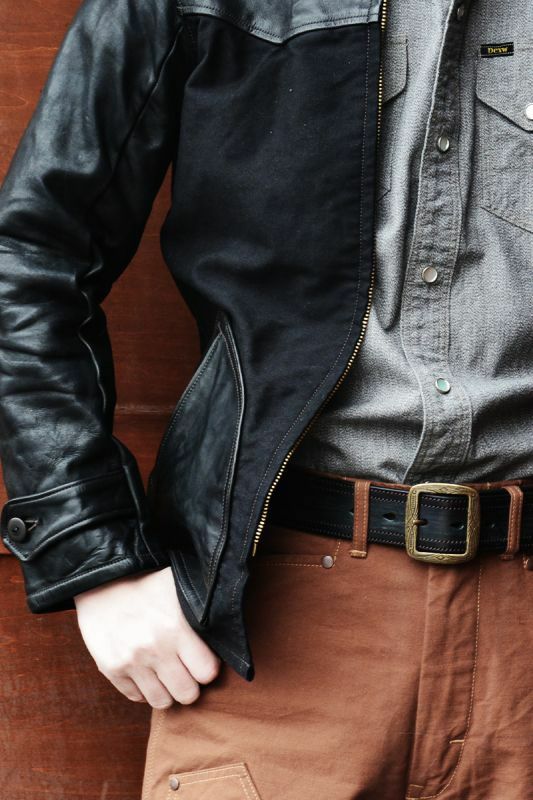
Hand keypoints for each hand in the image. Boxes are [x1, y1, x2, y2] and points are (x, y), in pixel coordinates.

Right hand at [73, 565, 220, 707]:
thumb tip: (226, 632)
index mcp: (177, 627)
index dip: (207, 668)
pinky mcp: (111, 669)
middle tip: (185, 671)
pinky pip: (136, 697)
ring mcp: (131, 662)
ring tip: (165, 673)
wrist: (101, 581)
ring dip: (167, 691)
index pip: (207, 672)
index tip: (202, 661)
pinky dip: (143, 689)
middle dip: (190, 685)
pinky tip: (145, 671)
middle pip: (187, 694)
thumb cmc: (147, 584)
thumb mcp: (179, 589)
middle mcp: (155, 648)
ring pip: (162, 702)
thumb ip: (202, 613)